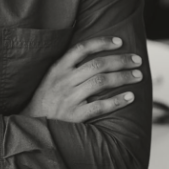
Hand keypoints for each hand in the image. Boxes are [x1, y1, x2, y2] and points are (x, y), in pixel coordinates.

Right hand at [21, 36, 142, 122]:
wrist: (30, 126)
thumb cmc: (45, 99)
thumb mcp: (50, 78)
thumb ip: (68, 66)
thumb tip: (92, 51)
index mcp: (58, 68)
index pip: (82, 49)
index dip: (102, 43)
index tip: (120, 42)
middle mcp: (64, 81)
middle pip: (97, 64)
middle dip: (121, 60)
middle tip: (137, 60)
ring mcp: (69, 98)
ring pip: (101, 82)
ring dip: (123, 77)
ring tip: (138, 76)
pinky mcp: (74, 116)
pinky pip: (100, 106)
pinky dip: (117, 101)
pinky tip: (130, 97)